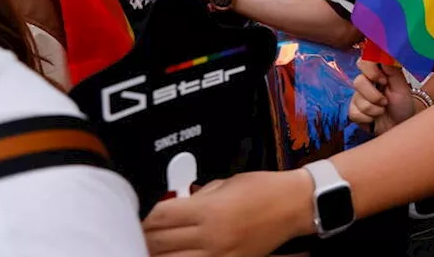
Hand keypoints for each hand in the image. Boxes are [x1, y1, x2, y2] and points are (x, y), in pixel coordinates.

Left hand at [143, 170, 312, 255]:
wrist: (295, 206)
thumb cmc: (265, 188)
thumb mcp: (226, 182)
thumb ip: (197, 195)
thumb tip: (172, 204)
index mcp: (209, 209)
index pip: (159, 217)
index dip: (142, 216)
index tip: (137, 214)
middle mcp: (211, 235)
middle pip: (159, 242)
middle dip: (144, 236)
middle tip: (137, 231)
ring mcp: (219, 255)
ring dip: (157, 252)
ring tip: (153, 245)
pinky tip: (175, 253)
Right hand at [349, 60, 416, 133]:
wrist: (399, 125)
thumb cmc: (402, 105)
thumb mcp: (402, 87)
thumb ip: (392, 70)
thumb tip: (384, 52)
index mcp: (378, 73)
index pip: (364, 61)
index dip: (371, 71)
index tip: (383, 81)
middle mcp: (366, 82)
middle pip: (358, 81)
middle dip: (373, 95)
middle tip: (385, 101)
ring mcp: (358, 96)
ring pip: (357, 99)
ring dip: (374, 109)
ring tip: (383, 110)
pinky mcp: (353, 110)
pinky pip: (354, 112)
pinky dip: (368, 118)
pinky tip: (374, 118)